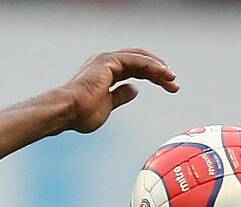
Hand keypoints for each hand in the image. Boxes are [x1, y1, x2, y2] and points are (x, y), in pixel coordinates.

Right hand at [59, 48, 178, 134]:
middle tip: (174, 83)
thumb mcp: (107, 106)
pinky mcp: (109, 61)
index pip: (135, 70)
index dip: (153, 77)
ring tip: (172, 79)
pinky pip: (137, 61)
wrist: (66, 112)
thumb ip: (120, 96)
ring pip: (141, 58)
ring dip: (159, 68)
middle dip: (159, 72)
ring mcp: (107, 60)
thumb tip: (135, 90)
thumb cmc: (80, 114)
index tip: (168, 86)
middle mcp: (107, 63)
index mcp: (105, 73)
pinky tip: (164, 74)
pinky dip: (152, 66)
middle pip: (141, 62)